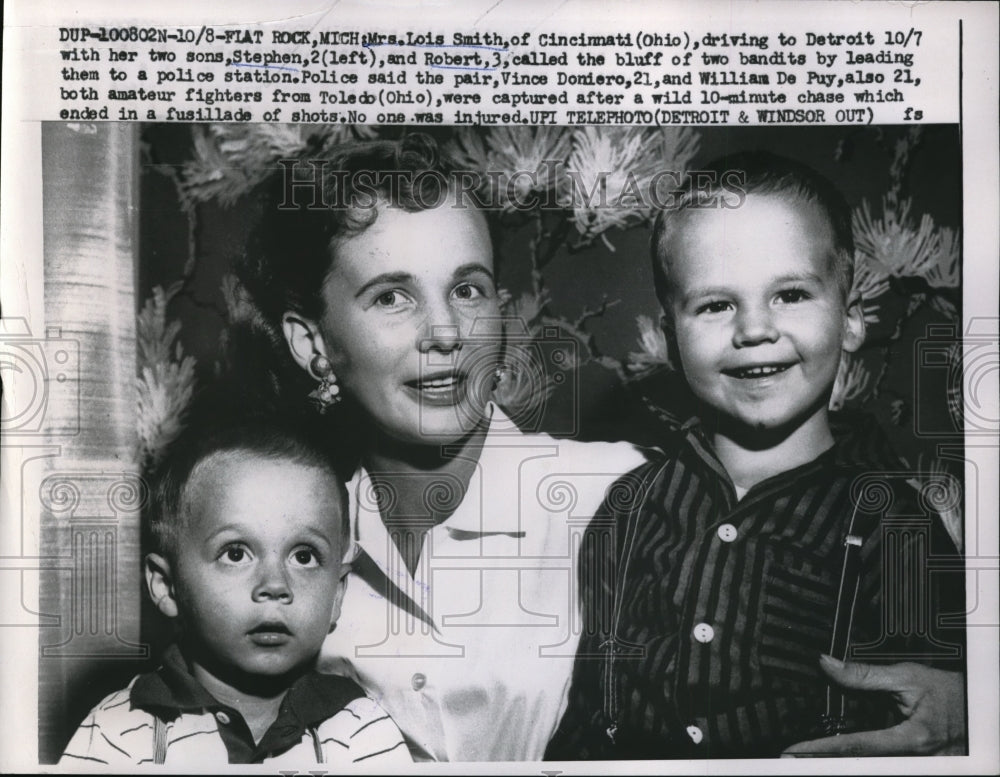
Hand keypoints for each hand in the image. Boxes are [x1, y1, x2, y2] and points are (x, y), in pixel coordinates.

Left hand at [781, 655, 965, 756]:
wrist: (978, 709)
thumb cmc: (949, 693)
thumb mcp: (908, 676)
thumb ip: (865, 675)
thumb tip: (828, 665)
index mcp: (912, 739)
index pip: (857, 746)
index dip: (822, 748)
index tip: (796, 751)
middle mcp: (913, 759)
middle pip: (861, 763)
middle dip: (825, 759)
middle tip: (795, 757)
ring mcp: (916, 765)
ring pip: (871, 765)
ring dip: (839, 759)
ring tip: (808, 755)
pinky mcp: (915, 764)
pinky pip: (882, 762)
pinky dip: (857, 757)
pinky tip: (834, 752)